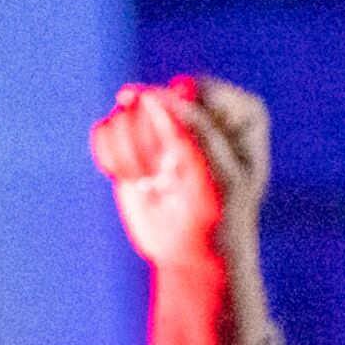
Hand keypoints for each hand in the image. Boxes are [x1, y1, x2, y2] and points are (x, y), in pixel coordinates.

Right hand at [90, 75, 268, 271]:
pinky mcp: (129, 134)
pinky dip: (116, 161)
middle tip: (172, 179)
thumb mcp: (217, 178)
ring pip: (125, 112)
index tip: (197, 167)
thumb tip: (151, 95)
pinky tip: (136, 181)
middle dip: (157, 144)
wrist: (194, 252)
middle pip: (154, 98)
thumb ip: (192, 133)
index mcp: (239, 111)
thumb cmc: (218, 217)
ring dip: (136, 156)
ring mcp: (162, 116)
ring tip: (156, 183)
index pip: (195, 91)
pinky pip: (105, 130)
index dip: (185, 129)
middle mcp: (200, 105)